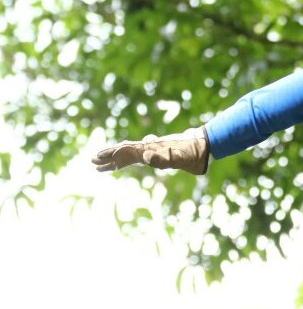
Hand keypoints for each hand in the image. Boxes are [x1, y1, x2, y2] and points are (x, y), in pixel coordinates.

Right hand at [92, 127, 209, 174]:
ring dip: (114, 159)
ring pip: (128, 153)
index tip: (100, 159)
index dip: (114, 155)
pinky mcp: (157, 153)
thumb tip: (144, 156)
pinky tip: (119, 163)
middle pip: (124, 150)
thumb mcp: (180, 157)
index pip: (128, 152)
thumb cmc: (193, 152)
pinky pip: (137, 157)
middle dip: (109, 155)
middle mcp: (149, 147)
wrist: (204, 144)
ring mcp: (152, 149)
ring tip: (99, 164)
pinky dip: (126, 161)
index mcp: (151, 149)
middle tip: (92, 160)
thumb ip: (163, 157)